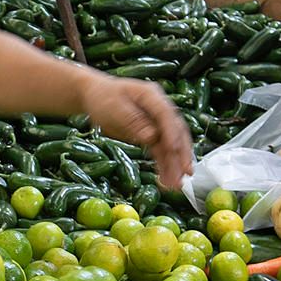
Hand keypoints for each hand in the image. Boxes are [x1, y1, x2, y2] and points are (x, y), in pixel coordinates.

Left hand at [80, 73, 193, 190]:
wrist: (96, 96)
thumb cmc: (103, 98)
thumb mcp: (114, 107)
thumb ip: (133, 121)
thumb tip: (152, 137)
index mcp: (151, 95)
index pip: (167, 114)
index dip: (172, 132)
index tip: (174, 150)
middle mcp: (160, 108)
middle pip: (175, 131)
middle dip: (180, 154)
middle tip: (184, 174)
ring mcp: (158, 122)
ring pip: (170, 144)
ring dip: (174, 164)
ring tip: (176, 185)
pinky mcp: (153, 134)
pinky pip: (161, 151)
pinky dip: (164, 165)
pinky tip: (166, 180)